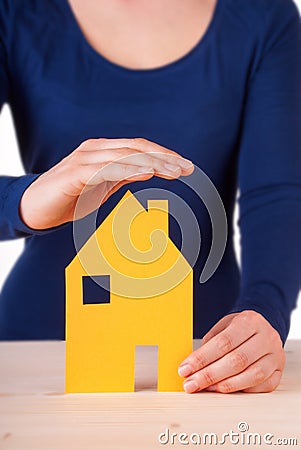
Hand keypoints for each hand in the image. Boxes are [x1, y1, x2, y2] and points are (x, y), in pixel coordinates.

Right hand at [19, 137, 193, 229]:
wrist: (35, 208)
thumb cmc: (70, 197)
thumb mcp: (103, 186)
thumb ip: (123, 176)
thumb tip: (148, 170)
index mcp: (104, 151)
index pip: (139, 148)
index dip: (163, 155)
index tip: (185, 166)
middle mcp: (95, 149)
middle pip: (137, 148)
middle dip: (165, 158)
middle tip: (188, 168)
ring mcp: (85, 158)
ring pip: (125, 155)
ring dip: (153, 163)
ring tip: (174, 172)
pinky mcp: (76, 173)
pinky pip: (107, 169)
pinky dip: (128, 169)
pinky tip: (146, 172)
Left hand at [178, 310, 284, 392]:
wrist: (264, 326)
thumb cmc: (239, 327)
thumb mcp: (223, 326)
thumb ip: (209, 344)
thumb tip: (191, 367)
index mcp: (250, 321)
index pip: (224, 342)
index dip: (202, 358)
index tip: (185, 369)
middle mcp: (266, 337)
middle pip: (236, 361)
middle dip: (210, 375)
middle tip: (191, 384)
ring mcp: (275, 355)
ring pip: (251, 375)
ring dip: (225, 385)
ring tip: (206, 389)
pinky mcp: (279, 371)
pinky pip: (262, 386)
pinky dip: (242, 390)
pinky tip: (225, 390)